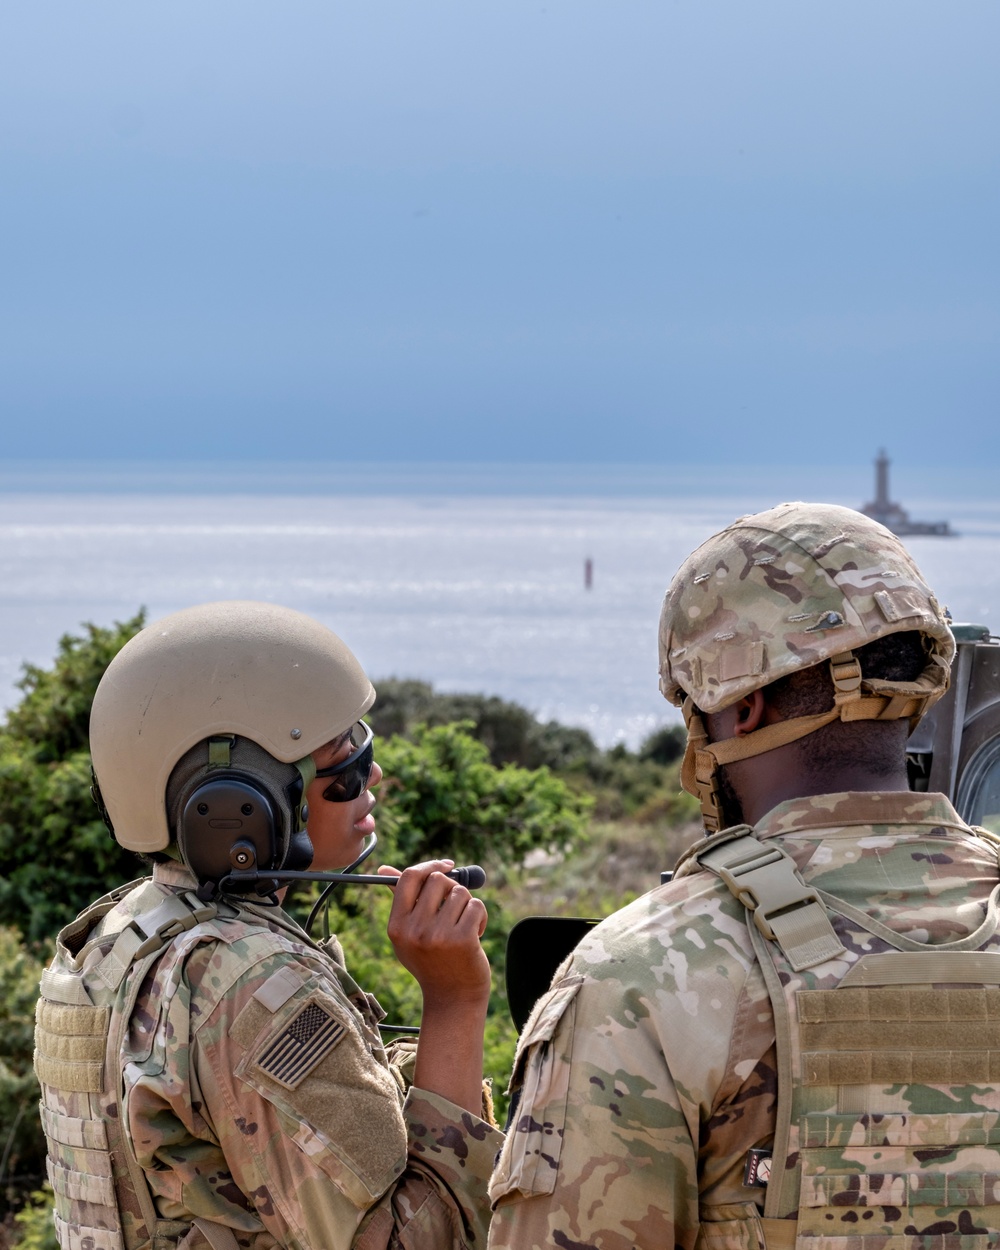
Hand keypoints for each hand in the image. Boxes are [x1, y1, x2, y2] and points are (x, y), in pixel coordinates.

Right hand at [379, 859, 490, 1009]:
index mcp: (397, 926)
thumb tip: (385, 868)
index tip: (446, 866)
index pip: (409, 878)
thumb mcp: (409, 933)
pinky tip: (474, 935)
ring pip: (460, 893)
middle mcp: (414, 930)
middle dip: (452, 888)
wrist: (453, 998)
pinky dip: (480, 917)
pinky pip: (476, 906)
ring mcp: (437, 935)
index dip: (429, 865)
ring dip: (467, 905)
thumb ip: (401, 900)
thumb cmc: (431, 961)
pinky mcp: (462, 939)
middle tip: (454, 907)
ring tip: (462, 927)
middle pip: (438, 880)